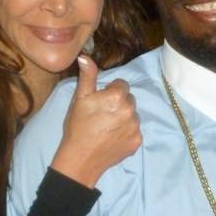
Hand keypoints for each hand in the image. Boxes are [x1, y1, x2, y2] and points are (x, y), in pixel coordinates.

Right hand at [50, 55, 141, 187]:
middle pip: (129, 99)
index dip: (109, 91)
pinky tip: (112, 138)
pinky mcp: (137, 141)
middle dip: (118, 103)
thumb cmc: (78, 126)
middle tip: (102, 114)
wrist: (80, 158)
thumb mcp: (80, 98)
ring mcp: (135, 127)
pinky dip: (126, 132)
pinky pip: (134, 131)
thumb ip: (87, 76)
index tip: (99, 101)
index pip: (121, 84)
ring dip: (123, 117)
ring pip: (132, 115)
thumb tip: (86, 56)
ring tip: (106, 127)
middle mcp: (131, 110)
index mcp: (117, 96)